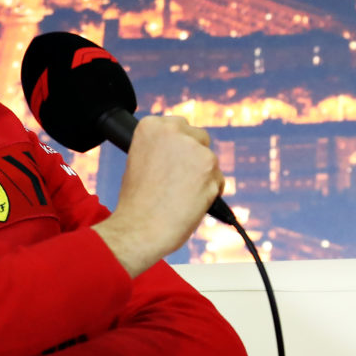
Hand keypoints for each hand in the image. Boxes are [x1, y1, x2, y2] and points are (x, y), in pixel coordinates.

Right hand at [93, 115, 224, 275]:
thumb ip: (161, 148)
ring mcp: (194, 149)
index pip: (178, 127)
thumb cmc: (136, 203)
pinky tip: (192, 203)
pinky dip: (211, 192)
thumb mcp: (139, 161)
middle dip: (195, 157)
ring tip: (181, 197)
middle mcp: (173, 131)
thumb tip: (182, 150)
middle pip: (199, 138)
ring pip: (210, 161)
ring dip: (203, 177)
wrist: (139, 229)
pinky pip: (218, 180)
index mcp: (151, 126)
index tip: (173, 162)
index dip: (179, 147)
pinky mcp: (210, 168)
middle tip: (180, 181)